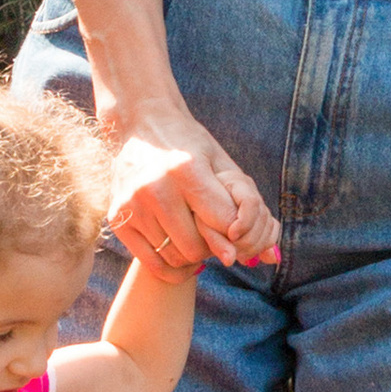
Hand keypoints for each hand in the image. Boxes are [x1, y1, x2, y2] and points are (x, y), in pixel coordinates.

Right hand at [105, 117, 281, 269]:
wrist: (140, 123)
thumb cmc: (189, 144)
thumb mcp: (221, 163)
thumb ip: (248, 206)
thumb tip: (272, 258)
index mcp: (187, 170)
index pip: (223, 223)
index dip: (237, 235)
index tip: (238, 234)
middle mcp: (156, 188)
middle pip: (198, 246)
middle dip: (214, 248)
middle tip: (218, 238)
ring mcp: (133, 205)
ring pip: (175, 257)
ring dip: (193, 258)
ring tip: (199, 241)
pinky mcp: (118, 218)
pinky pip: (152, 262)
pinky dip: (173, 268)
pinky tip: (184, 259)